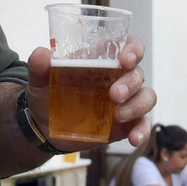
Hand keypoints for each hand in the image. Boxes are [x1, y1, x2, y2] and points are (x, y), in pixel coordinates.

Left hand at [25, 35, 157, 148]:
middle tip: (114, 95)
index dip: (133, 49)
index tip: (125, 59)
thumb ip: (39, 67)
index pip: (128, 46)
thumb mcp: (39, 81)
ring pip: (147, 96)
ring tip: (118, 116)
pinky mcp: (126, 124)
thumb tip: (42, 53)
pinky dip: (143, 131)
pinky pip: (143, 124)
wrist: (44, 129)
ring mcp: (125, 101)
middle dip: (131, 82)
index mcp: (102, 61)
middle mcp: (119, 78)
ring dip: (137, 105)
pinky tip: (133, 139)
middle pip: (138, 73)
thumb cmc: (47, 96)